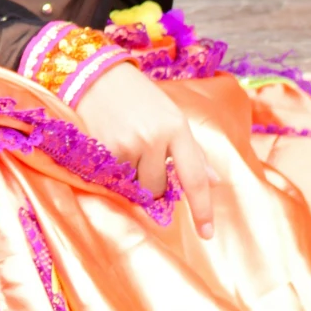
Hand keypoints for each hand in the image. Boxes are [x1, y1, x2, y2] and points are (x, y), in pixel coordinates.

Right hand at [72, 63, 216, 237]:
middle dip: (153, 182)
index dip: (202, 209)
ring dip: (132, 177)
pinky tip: (111, 146)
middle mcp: (155, 138)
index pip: (195, 178)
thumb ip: (192, 152)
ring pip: (135, 188)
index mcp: (177, 127)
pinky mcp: (104, 150)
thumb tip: (215, 181)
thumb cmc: (138, 97)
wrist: (95, 76)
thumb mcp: (171, 117)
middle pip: (159, 189)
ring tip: (125, 147)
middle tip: (142, 156)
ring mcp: (129, 145)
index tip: (207, 233)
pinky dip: (114, 172)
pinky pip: (114, 181)